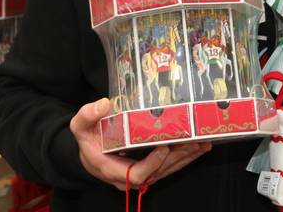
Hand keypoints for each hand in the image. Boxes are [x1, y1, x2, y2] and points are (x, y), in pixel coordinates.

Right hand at [70, 97, 211, 189]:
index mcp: (112, 169)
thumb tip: (103, 104)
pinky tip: (200, 148)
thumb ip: (87, 115)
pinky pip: (169, 167)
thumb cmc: (87, 140)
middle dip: (178, 157)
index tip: (163, 146)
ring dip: (186, 157)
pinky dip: (185, 158)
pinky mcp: (150, 170)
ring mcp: (141, 175)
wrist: (90, 154)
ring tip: (202, 143)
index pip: (137, 174)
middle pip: (159, 172)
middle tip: (194, 142)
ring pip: (167, 170)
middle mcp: (129, 177)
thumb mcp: (80, 127)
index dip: (153, 164)